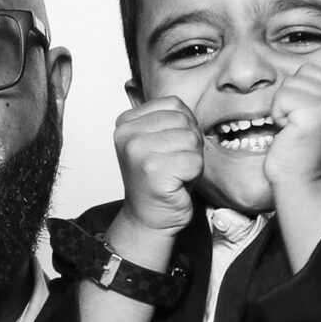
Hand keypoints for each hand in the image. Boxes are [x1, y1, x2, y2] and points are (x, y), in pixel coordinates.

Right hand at [112, 96, 205, 240]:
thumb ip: (168, 119)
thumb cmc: (158, 180)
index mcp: (126, 122)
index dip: (184, 126)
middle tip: (175, 164)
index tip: (170, 148)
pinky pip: (194, 162)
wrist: (148, 218)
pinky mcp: (153, 170)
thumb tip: (191, 108)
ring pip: (192, 140)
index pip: (174, 104)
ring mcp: (138, 151)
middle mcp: (127, 134)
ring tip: (176, 173)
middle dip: (190, 144)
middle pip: (184, 121)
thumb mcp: (158, 141)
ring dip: (192, 160)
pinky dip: (193, 175)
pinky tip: (177, 184)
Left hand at [262, 64, 320, 195]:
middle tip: (300, 127)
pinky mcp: (318, 111)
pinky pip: (283, 97)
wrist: (304, 183)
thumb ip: (318, 90)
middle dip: (291, 99)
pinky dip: (279, 115)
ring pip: (291, 83)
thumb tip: (307, 56)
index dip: (299, 93)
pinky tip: (291, 133)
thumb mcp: (318, 114)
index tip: (306, 121)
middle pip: (302, 72)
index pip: (312, 68)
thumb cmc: (304, 152)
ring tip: (296, 130)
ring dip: (284, 108)